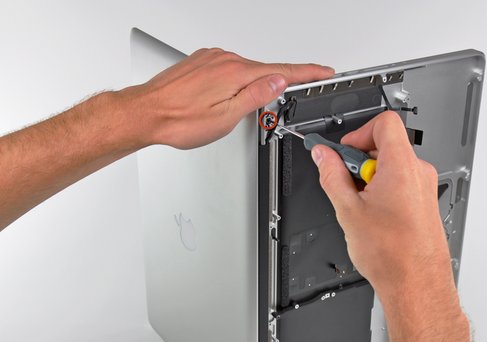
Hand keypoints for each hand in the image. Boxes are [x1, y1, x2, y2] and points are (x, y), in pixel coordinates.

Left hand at [117, 48, 334, 149]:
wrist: (145, 113)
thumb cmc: (180, 120)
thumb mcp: (226, 117)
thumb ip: (256, 96)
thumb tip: (280, 81)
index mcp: (236, 73)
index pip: (282, 72)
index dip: (307, 73)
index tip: (324, 72)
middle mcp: (224, 59)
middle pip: (264, 72)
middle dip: (276, 87)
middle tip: (277, 107)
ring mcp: (211, 59)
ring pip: (245, 72)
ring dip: (251, 88)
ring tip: (236, 112)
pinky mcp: (201, 62)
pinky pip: (229, 70)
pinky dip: (235, 82)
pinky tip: (224, 98)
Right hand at [311, 111, 455, 311]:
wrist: (417, 284)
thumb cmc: (392, 255)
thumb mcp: (348, 210)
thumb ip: (332, 176)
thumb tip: (323, 156)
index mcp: (401, 167)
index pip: (384, 123)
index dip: (359, 133)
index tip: (342, 152)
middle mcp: (418, 173)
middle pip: (386, 146)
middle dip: (359, 161)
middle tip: (344, 182)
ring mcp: (424, 188)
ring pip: (392, 167)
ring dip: (370, 179)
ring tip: (358, 206)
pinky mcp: (425, 202)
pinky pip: (401, 183)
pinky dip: (383, 191)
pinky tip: (372, 215)